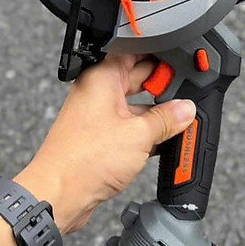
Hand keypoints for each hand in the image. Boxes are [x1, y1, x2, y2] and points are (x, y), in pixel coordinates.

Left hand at [15, 54, 195, 233]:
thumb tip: (184, 109)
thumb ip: (166, 119)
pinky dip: (145, 131)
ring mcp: (98, 115)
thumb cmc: (83, 160)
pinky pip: (129, 126)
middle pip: (137, 78)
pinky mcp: (99, 137)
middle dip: (162, 86)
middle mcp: (98, 92)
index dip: (159, 54)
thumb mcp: (139, 135)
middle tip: (185, 95)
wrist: (59, 194)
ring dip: (156, 114)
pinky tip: (163, 141)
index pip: (135, 52)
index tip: (181, 63)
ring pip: (135, 104)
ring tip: (178, 122)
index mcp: (102, 78)